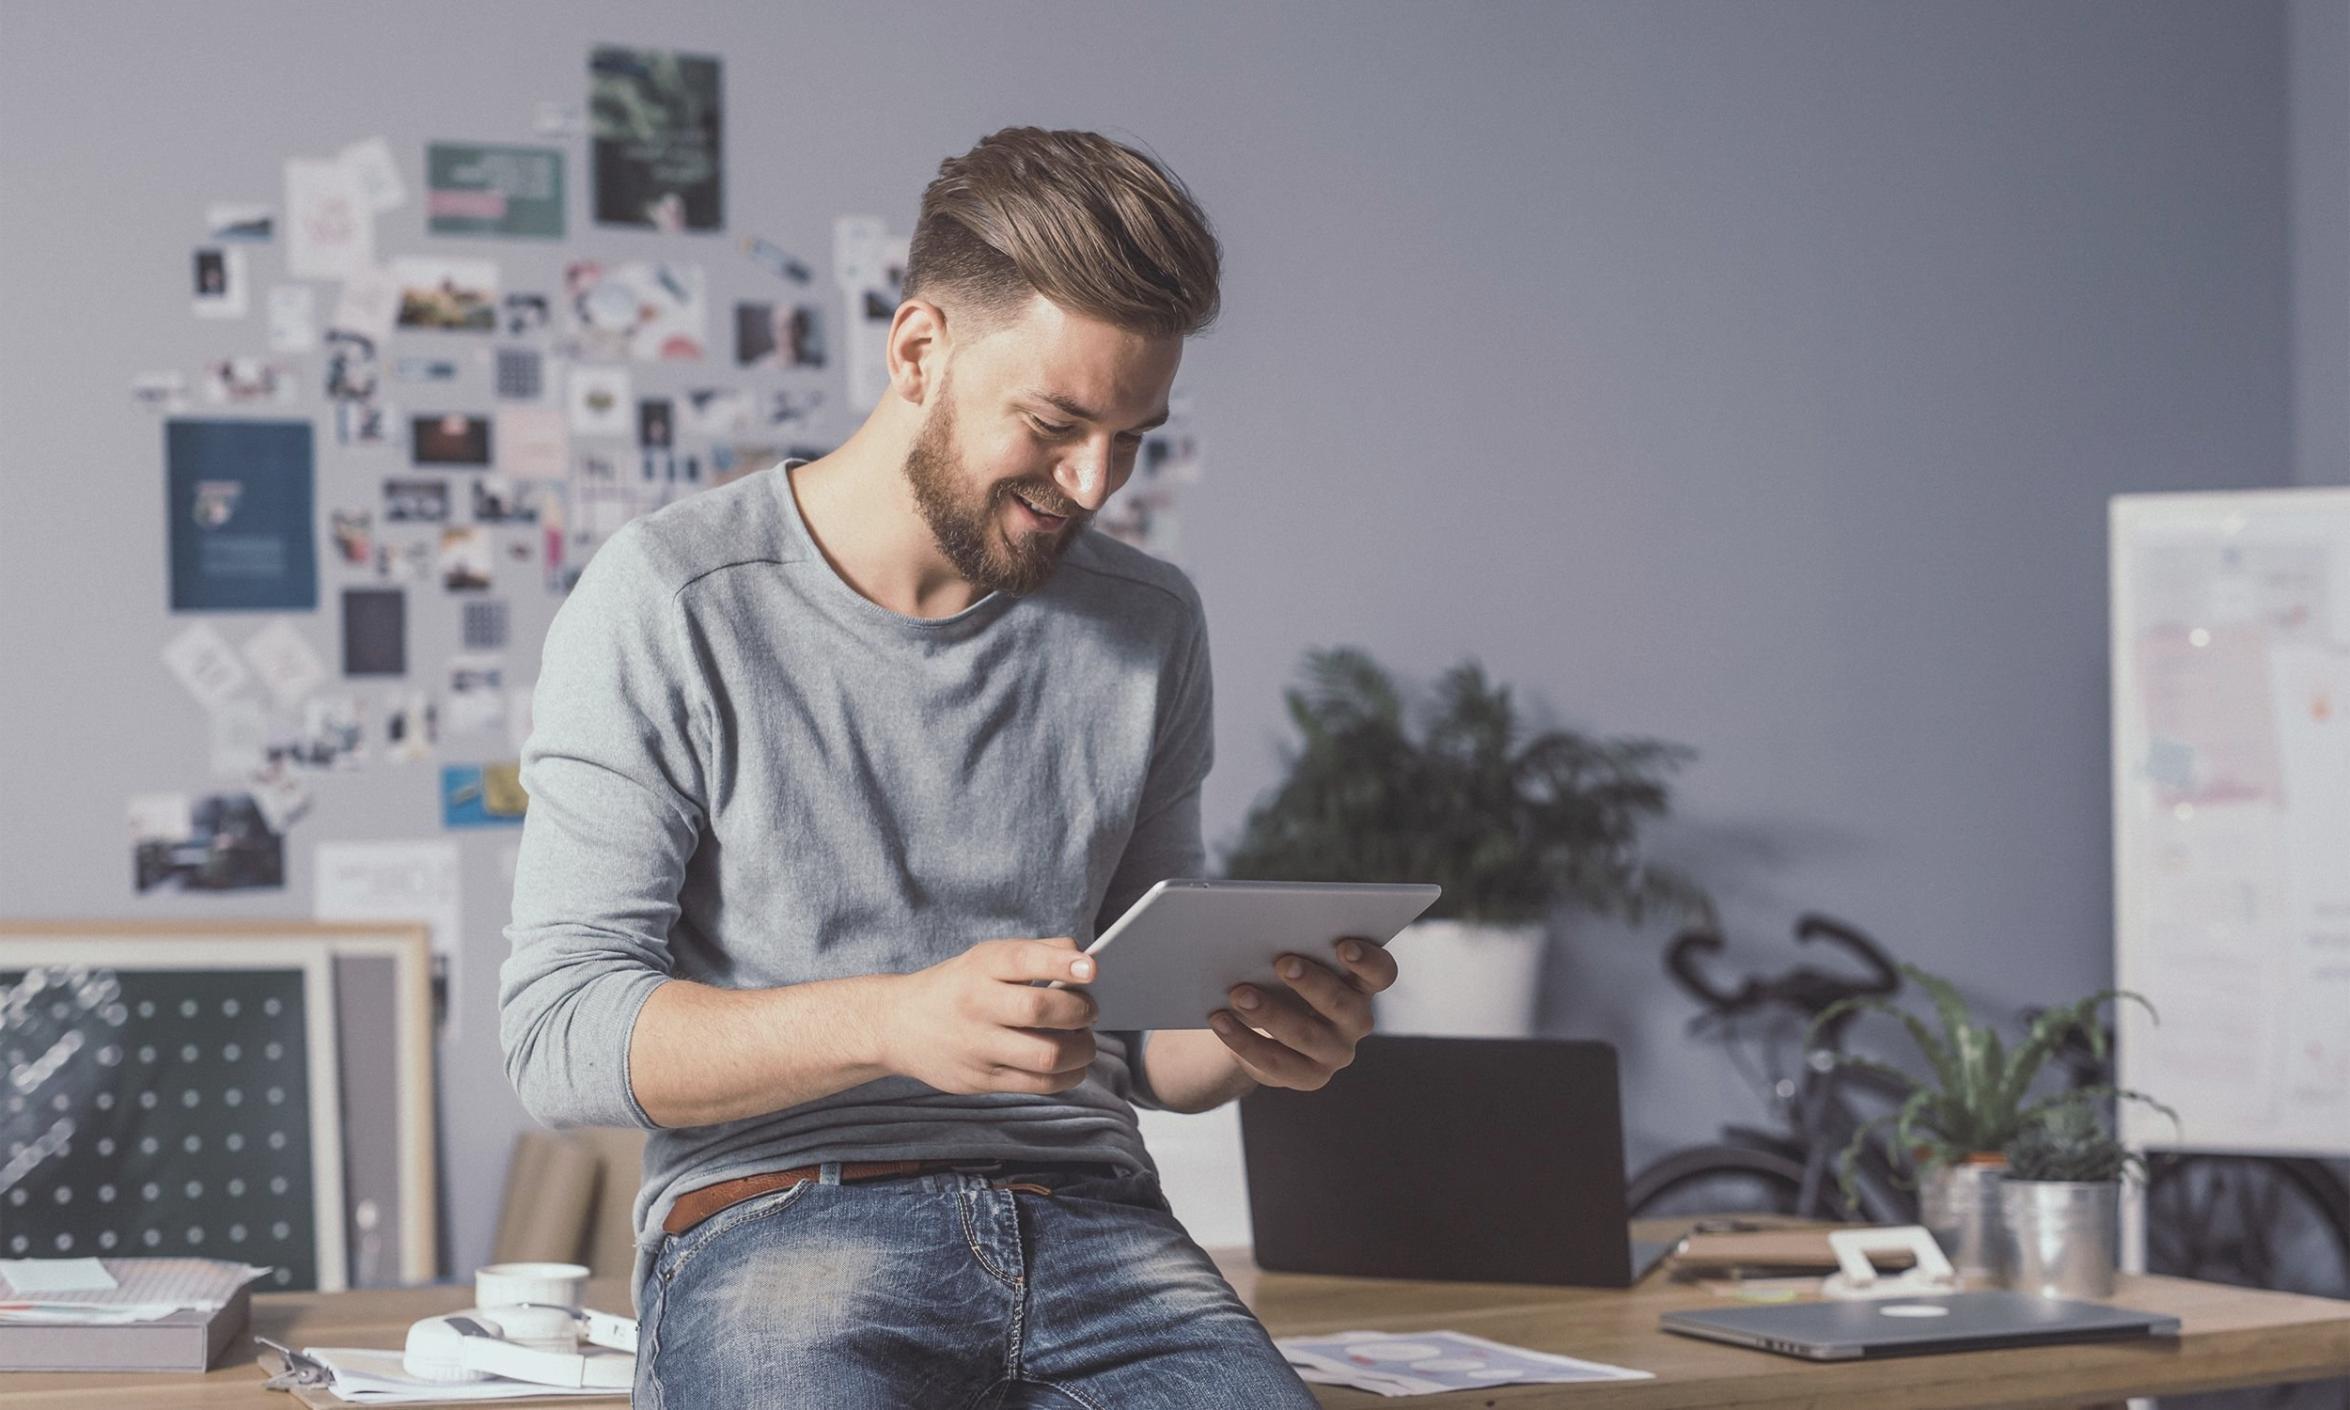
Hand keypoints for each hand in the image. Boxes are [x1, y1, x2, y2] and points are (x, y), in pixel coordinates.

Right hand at [881, 939, 1099, 1095]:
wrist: (897, 1025)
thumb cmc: (959, 986)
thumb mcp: (986, 958)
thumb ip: (1037, 953)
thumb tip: (1087, 963)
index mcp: (979, 967)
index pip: (1022, 960)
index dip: (1061, 963)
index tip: (1091, 969)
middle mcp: (976, 1004)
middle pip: (1039, 1011)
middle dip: (1080, 1011)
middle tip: (1090, 1011)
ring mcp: (977, 1046)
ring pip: (1046, 1055)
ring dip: (1082, 1049)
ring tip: (1084, 1040)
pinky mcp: (981, 1080)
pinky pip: (1038, 1084)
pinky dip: (1068, 1075)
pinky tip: (1072, 1064)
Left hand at [1209, 937, 1397, 1090]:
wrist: (1266, 1030)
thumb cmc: (1283, 982)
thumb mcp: (1293, 966)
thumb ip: (1292, 952)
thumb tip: (1260, 935)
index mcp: (1362, 985)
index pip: (1381, 973)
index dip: (1368, 960)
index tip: (1343, 946)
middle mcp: (1356, 1020)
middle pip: (1342, 1003)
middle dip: (1311, 982)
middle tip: (1281, 962)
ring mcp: (1335, 1053)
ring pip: (1306, 1035)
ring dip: (1270, 1013)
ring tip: (1239, 994)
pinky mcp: (1309, 1076)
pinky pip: (1275, 1061)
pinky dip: (1243, 1040)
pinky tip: (1220, 1021)